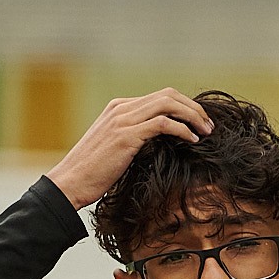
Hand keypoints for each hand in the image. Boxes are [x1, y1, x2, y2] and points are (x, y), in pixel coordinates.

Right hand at [46, 90, 213, 209]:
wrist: (69, 183)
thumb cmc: (91, 173)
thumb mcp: (113, 149)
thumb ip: (133, 138)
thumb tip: (159, 145)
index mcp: (118, 108)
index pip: (160, 97)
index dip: (184, 107)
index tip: (199, 123)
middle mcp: (121, 108)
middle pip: (168, 95)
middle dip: (193, 108)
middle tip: (209, 125)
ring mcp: (123, 120)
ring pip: (168, 104)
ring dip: (192, 116)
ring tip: (206, 132)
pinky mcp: (126, 135)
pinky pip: (163, 124)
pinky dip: (182, 129)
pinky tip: (192, 140)